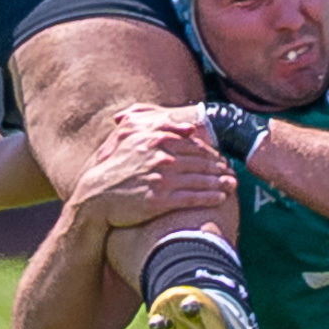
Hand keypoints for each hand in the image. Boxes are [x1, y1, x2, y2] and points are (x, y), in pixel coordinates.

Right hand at [70, 116, 234, 228]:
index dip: (210, 152)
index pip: (192, 145)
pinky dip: (210, 197)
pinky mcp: (160, 201)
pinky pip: (192, 198)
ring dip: (220, 182)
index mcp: (155, 140)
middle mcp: (160, 158)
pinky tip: (220, 198)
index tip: (220, 158)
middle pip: (200, 161)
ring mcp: (161, 179)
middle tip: (232, 172)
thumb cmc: (114, 168)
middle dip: (219, 167)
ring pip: (200, 179)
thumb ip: (159, 128)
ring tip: (232, 185)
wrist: (95, 198)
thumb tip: (190, 127)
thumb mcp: (130, 139)